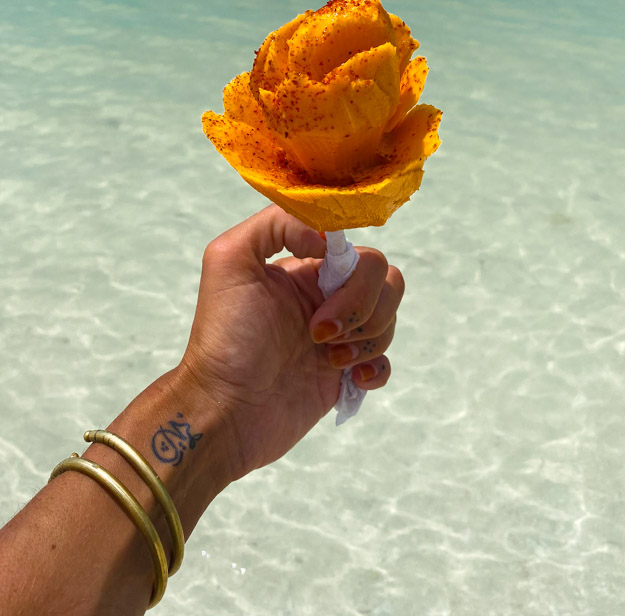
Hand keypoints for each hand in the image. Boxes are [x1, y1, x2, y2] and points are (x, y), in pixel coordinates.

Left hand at [180, 205, 403, 482]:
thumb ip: (276, 224)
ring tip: (329, 359)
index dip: (354, 276)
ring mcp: (338, 336)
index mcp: (305, 268)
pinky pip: (385, 361)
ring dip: (368, 339)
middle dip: (363, 309)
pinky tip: (349, 378)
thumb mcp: (230, 260)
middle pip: (385, 282)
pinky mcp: (344, 374)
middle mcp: (326, 297)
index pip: (358, 252)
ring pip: (388, 319)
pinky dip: (376, 368)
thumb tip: (328, 238)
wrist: (227, 411)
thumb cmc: (225, 337)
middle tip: (320, 334)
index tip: (321, 297)